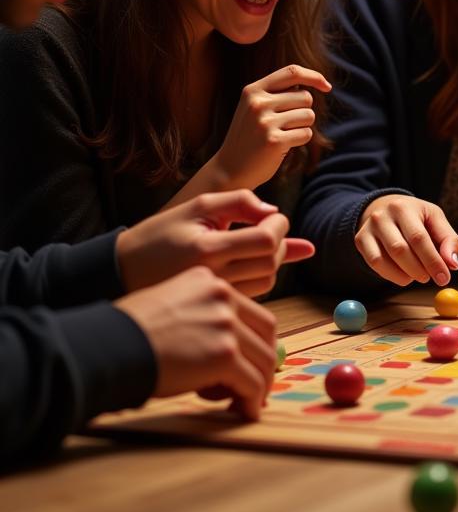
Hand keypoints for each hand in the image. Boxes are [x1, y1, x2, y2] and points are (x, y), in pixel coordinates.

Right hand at [116, 266, 277, 420]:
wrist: (108, 346)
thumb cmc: (125, 334)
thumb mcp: (166, 306)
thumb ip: (198, 319)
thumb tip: (224, 355)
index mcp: (209, 282)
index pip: (249, 311)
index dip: (254, 340)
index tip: (250, 361)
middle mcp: (223, 296)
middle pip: (265, 332)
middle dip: (263, 361)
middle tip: (255, 385)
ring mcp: (226, 324)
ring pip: (263, 359)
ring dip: (258, 385)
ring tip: (246, 403)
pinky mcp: (223, 354)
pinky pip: (251, 382)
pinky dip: (251, 401)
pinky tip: (245, 412)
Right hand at [117, 190, 314, 296]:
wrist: (123, 272)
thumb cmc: (160, 234)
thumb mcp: (197, 206)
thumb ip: (239, 201)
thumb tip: (273, 210)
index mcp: (207, 249)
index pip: (265, 240)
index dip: (279, 225)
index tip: (275, 217)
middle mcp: (213, 277)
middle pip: (271, 263)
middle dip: (281, 243)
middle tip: (270, 228)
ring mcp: (214, 298)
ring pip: (266, 282)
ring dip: (272, 262)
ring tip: (257, 245)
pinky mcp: (215, 311)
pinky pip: (252, 295)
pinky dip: (259, 277)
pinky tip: (250, 263)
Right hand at [209, 64, 331, 190]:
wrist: (229, 169)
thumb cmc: (250, 136)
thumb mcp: (255, 108)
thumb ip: (278, 92)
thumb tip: (313, 82)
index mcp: (253, 90)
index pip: (292, 72)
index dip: (314, 77)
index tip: (327, 87)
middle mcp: (258, 103)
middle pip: (305, 97)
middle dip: (303, 111)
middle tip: (285, 125)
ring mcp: (265, 122)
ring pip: (309, 115)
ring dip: (303, 126)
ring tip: (283, 135)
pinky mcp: (274, 141)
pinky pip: (306, 134)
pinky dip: (301, 140)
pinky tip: (284, 146)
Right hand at [355, 195, 457, 286]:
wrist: (386, 208)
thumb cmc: (417, 218)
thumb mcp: (436, 220)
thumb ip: (449, 240)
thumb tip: (452, 264)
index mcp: (404, 207)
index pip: (418, 238)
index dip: (432, 261)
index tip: (444, 278)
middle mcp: (382, 215)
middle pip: (400, 250)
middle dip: (419, 269)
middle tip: (430, 278)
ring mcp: (368, 228)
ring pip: (385, 260)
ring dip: (406, 275)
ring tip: (419, 275)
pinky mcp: (360, 240)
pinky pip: (374, 264)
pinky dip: (392, 275)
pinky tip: (404, 275)